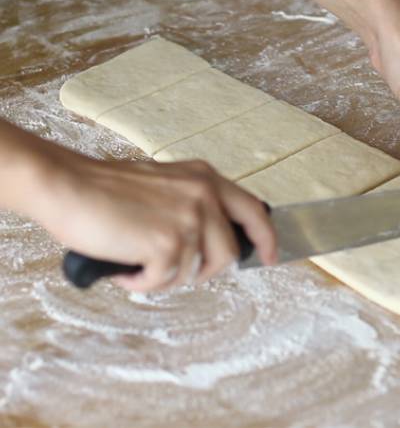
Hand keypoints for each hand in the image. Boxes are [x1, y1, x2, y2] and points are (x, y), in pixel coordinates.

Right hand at [32, 149, 276, 291]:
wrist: (68, 187)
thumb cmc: (106, 189)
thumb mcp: (166, 185)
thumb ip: (194, 204)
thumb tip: (212, 241)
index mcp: (205, 178)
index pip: (254, 211)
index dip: (266, 238)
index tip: (270, 256)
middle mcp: (204, 195)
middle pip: (229, 253)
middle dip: (206, 271)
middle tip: (177, 271)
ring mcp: (189, 219)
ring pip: (196, 271)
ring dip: (166, 276)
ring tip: (138, 262)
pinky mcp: (168, 243)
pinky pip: (165, 281)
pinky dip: (142, 282)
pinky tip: (125, 267)